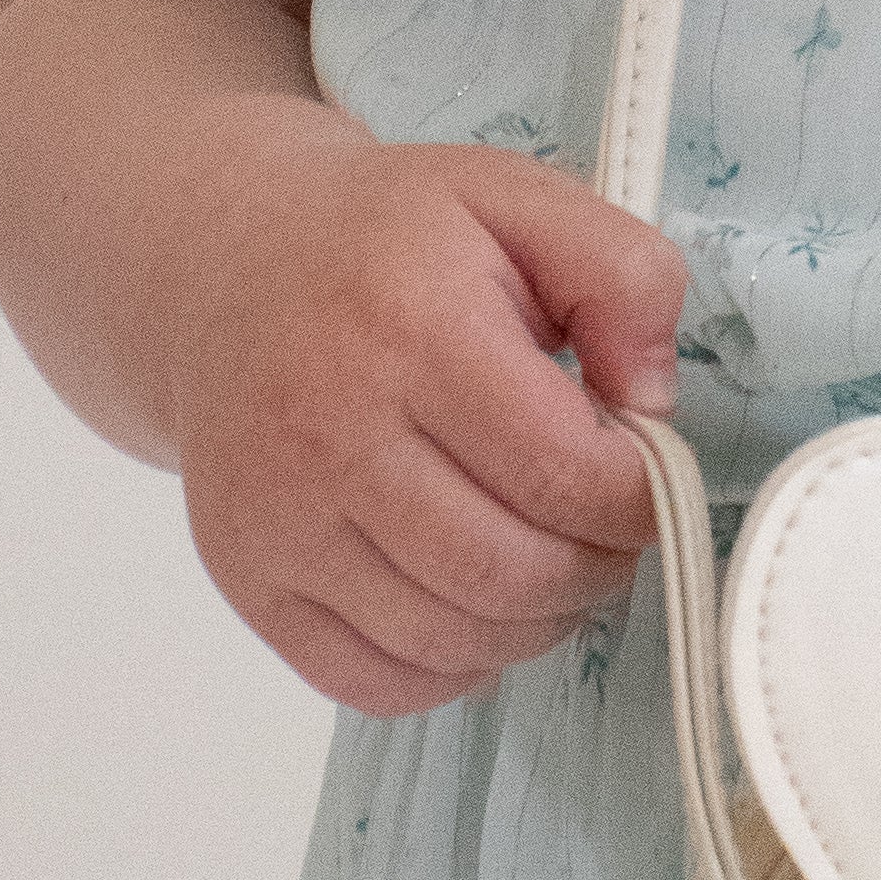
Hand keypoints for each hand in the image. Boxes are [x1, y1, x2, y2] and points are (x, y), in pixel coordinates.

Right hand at [162, 124, 691, 721]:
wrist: (228, 265)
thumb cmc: (384, 239)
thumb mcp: (520, 199)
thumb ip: (622, 275)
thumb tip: (652, 403)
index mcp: (409, 324)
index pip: (562, 469)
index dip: (637, 498)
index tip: (648, 478)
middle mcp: (327, 429)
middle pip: (508, 570)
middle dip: (595, 570)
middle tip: (608, 531)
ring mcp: (276, 516)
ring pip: (450, 639)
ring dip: (534, 623)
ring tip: (551, 560)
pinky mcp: (247, 578)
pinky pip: (376, 680)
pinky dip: (453, 667)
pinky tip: (476, 605)